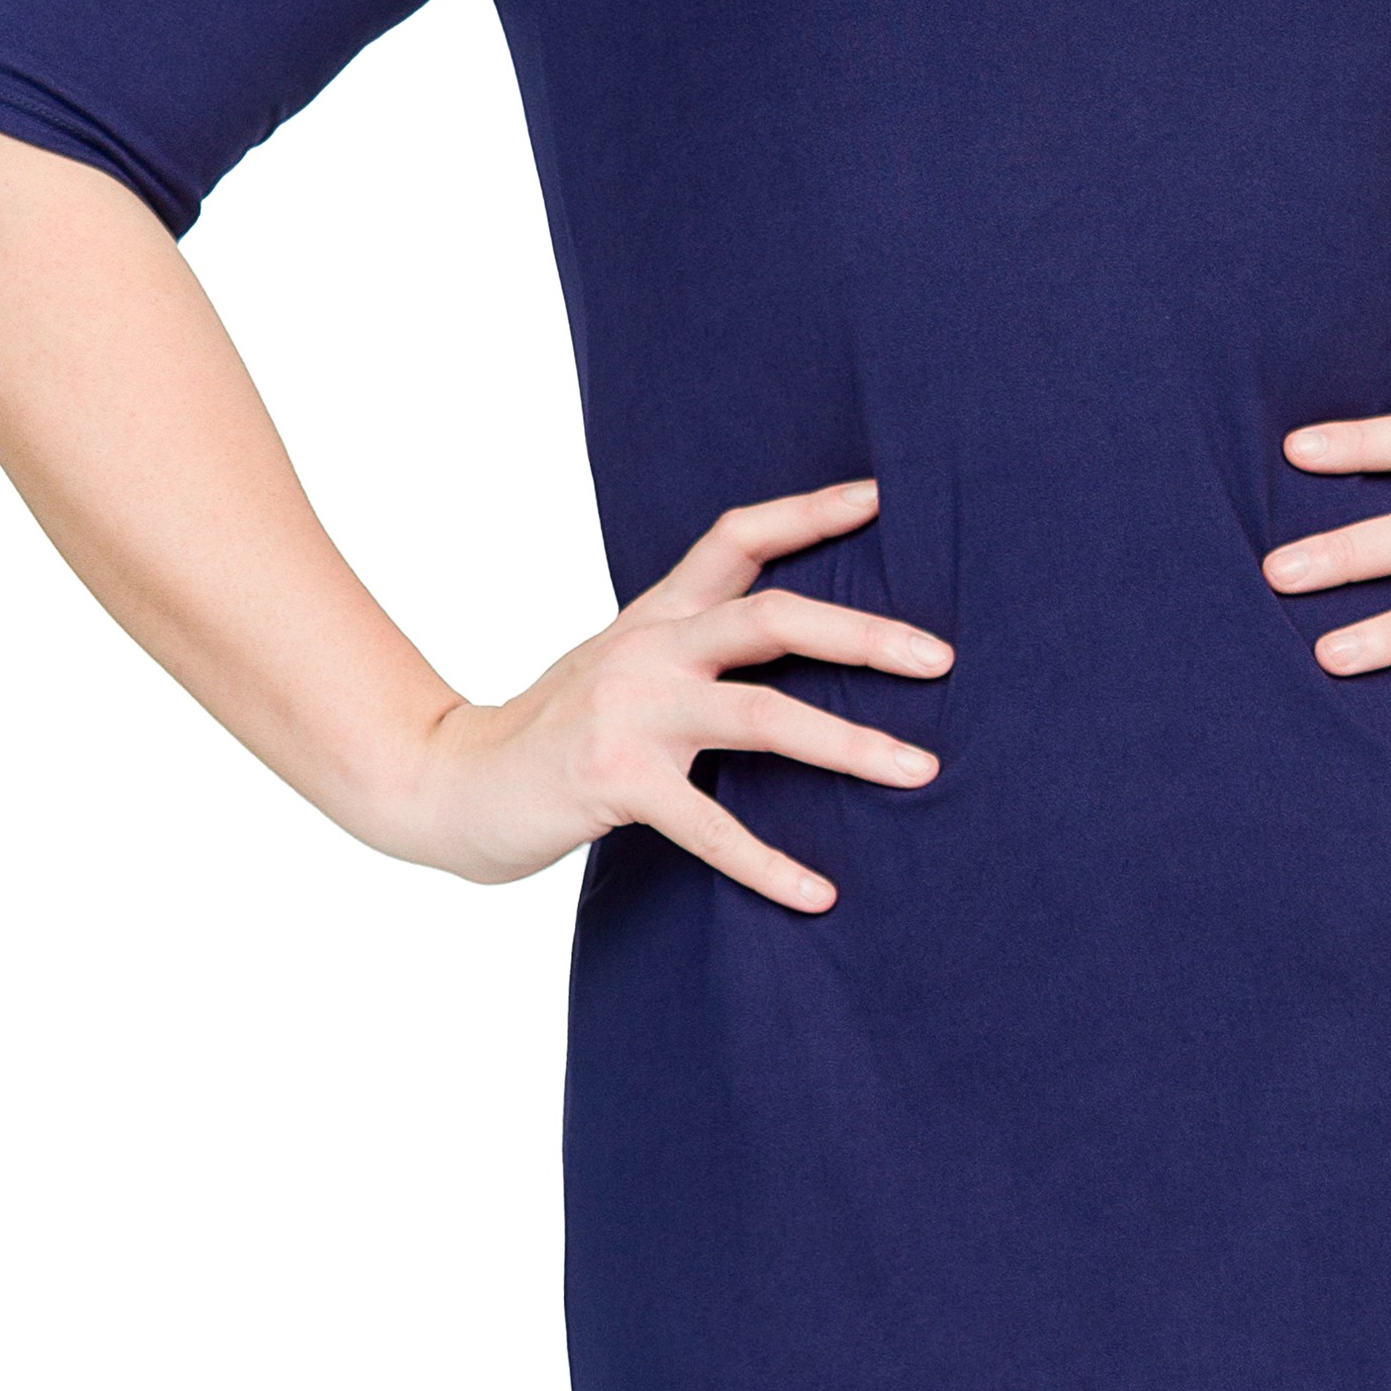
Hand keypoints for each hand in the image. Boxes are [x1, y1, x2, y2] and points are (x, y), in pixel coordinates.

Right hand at [410, 476, 950, 905]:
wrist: (450, 780)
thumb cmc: (557, 728)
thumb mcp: (623, 661)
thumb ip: (695, 641)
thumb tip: (800, 636)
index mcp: (657, 614)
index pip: (737, 537)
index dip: (809, 513)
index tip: (882, 497)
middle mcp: (648, 648)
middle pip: (771, 617)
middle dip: (864, 635)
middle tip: (941, 659)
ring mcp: (629, 712)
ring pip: (761, 715)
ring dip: (849, 743)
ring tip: (920, 770)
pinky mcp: (612, 781)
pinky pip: (709, 826)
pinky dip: (768, 863)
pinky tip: (818, 893)